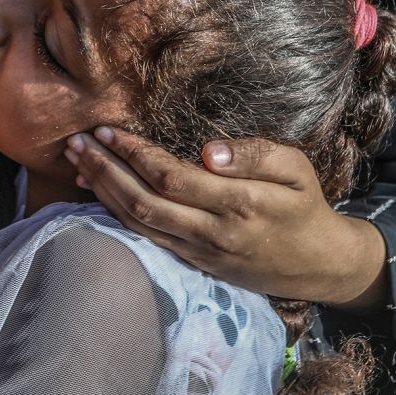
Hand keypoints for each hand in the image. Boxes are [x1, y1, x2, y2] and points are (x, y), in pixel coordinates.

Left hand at [64, 126, 386, 308]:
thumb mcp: (297, 169)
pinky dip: (117, 216)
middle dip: (105, 170)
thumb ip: (256, 154)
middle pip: (144, 203)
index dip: (135, 154)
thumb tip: (209, 151)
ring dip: (103, 193)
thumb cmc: (306, 205)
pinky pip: (147, 239)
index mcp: (240, 204)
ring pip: (139, 225)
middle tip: (76, 143)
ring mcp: (201, 254)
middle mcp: (214, 234)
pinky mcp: (194, 264)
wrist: (318, 264)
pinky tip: (99, 193)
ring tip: (77, 163)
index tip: (108, 130)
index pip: (172, 178)